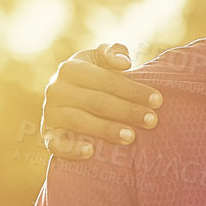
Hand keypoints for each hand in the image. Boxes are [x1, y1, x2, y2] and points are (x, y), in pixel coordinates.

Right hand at [41, 43, 162, 159]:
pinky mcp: (48, 136)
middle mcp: (56, 90)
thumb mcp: (98, 61)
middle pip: (97, 101)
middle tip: (151, 120)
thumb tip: (124, 63)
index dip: (133, 90)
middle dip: (127, 111)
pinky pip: (57, 145)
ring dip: (106, 130)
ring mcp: (50, 113)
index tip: (158, 100)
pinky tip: (91, 152)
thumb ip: (112, 53)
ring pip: (80, 121)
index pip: (106, 80)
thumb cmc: (91, 80)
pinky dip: (72, 149)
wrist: (65, 101)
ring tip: (131, 137)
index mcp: (70, 68)